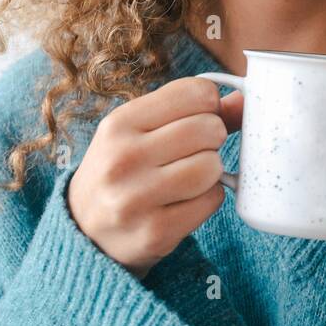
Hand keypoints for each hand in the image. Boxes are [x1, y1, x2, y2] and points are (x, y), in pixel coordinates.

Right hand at [67, 77, 243, 280]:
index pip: (196, 92)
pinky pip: (212, 201)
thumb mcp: (139, 131)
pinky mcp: (155, 232)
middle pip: (209, 129)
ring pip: (213, 166)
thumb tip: (242, 101)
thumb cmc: (122, 171)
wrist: (83, 231)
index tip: (198, 118)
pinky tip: (184, 202)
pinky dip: (207, 199)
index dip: (209, 105)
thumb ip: (190, 111)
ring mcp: (136, 198)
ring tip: (188, 177)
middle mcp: (123, 158)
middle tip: (195, 152)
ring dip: (211, 172)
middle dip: (212, 139)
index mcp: (120, 123)